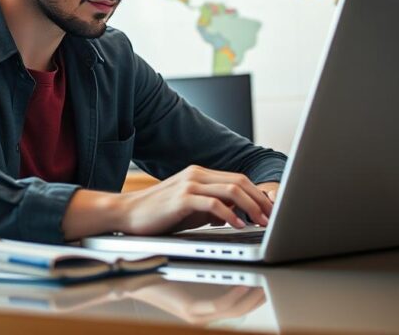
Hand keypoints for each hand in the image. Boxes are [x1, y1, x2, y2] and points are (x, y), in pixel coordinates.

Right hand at [62, 165, 275, 239]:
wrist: (126, 214)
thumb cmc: (158, 214)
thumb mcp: (190, 209)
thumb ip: (212, 207)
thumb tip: (235, 215)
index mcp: (200, 173)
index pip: (239, 179)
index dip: (258, 194)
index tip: (271, 211)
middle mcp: (197, 174)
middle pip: (240, 182)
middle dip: (261, 201)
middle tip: (272, 219)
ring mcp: (189, 184)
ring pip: (232, 190)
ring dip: (251, 208)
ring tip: (260, 223)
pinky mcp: (182, 198)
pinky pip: (214, 204)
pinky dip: (230, 215)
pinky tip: (237, 226)